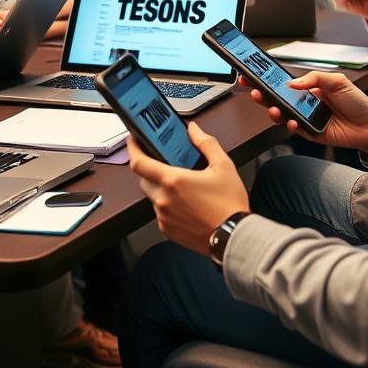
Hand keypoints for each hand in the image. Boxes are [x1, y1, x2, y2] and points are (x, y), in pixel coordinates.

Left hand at [128, 122, 248, 255]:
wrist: (235, 237)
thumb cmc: (230, 205)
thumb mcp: (223, 166)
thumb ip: (206, 143)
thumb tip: (193, 130)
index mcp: (173, 181)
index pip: (139, 162)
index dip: (132, 148)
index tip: (134, 140)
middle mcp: (163, 199)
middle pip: (144, 179)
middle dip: (150, 169)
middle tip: (164, 164)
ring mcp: (163, 217)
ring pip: (153, 197)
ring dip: (161, 189)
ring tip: (183, 187)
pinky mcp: (167, 231)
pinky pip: (160, 213)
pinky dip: (168, 206)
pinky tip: (186, 205)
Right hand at [243, 71, 367, 154]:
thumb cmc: (356, 101)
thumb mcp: (337, 81)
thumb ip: (315, 78)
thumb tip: (292, 83)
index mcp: (307, 89)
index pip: (282, 84)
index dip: (266, 80)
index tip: (252, 74)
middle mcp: (303, 104)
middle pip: (276, 99)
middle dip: (262, 95)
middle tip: (253, 91)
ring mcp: (305, 119)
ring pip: (282, 116)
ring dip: (273, 112)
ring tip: (272, 108)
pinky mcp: (310, 133)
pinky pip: (295, 130)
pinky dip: (291, 126)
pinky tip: (293, 122)